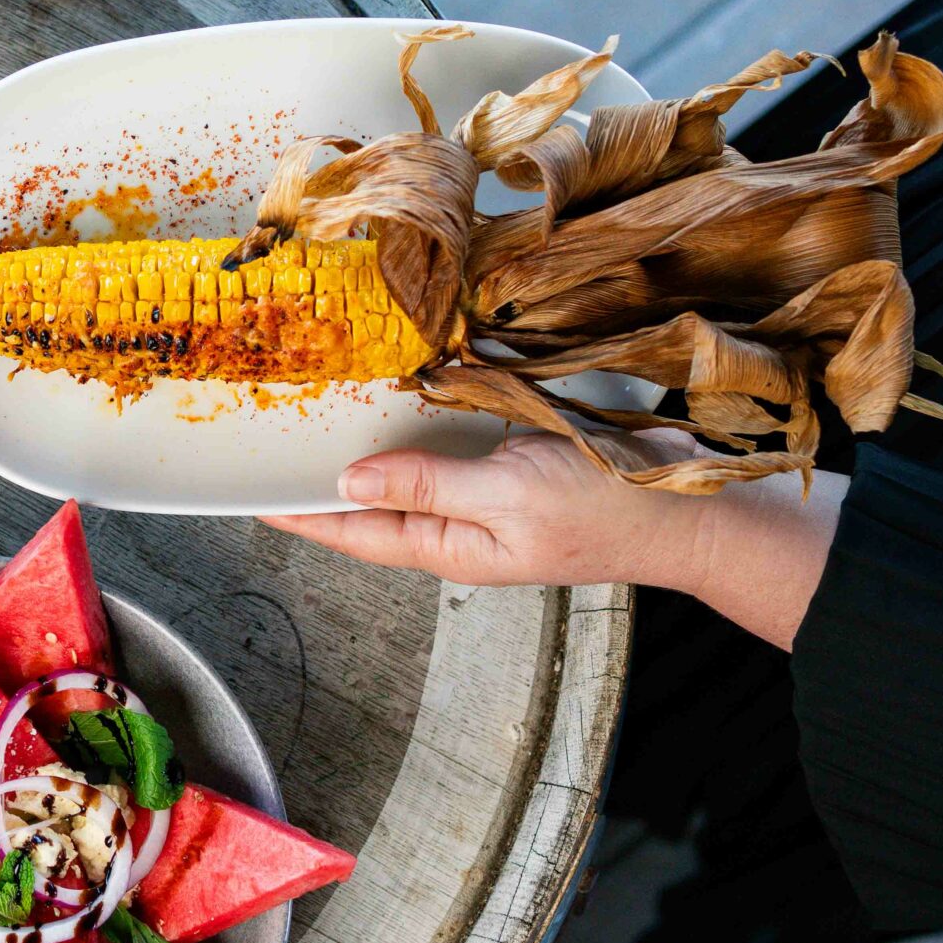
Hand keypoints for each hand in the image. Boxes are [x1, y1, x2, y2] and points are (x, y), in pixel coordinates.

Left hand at [262, 432, 845, 649]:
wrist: (693, 510)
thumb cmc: (607, 510)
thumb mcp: (507, 497)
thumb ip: (427, 485)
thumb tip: (350, 480)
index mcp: (448, 546)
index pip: (352, 532)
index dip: (299, 514)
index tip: (248, 497)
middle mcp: (458, 527)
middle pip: (372, 504)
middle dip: (323, 478)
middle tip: (272, 442)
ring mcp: (486, 500)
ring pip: (407, 472)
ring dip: (365, 446)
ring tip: (315, 415)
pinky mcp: (513, 470)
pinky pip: (450, 449)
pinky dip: (418, 423)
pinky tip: (398, 395)